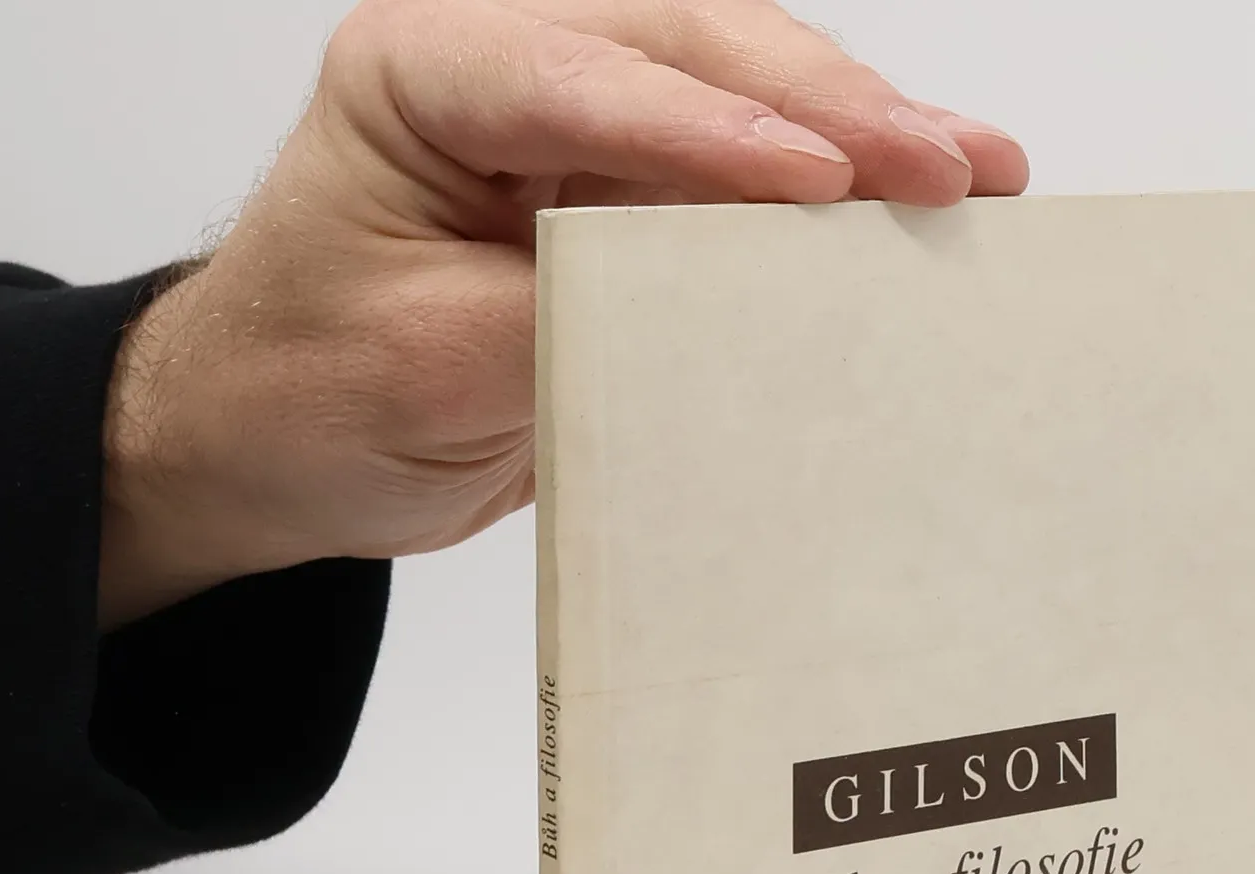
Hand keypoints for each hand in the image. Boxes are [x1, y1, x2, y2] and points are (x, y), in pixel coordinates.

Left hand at [98, 0, 1027, 630]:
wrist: (278, 440)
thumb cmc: (310, 393)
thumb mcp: (426, 371)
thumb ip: (566, 323)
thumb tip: (720, 312)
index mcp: (421, 80)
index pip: (580, 81)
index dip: (710, 132)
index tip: (822, 177)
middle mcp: (508, 72)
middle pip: (692, 52)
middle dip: (832, 107)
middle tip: (947, 164)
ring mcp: (578, 127)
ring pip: (743, 92)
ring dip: (864, 132)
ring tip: (977, 172)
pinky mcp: (628, 196)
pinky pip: (745, 176)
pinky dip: (838, 194)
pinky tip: (922, 202)